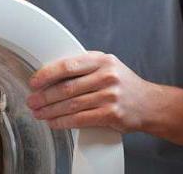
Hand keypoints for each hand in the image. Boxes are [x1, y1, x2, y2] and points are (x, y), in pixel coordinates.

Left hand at [26, 51, 155, 132]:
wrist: (149, 104)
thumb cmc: (124, 85)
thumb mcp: (107, 67)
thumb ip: (84, 67)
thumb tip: (51, 75)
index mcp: (102, 60)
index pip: (68, 65)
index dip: (47, 74)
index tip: (35, 82)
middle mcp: (106, 76)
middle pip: (67, 87)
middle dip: (45, 96)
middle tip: (32, 101)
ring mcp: (109, 95)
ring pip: (71, 105)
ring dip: (50, 111)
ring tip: (39, 113)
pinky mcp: (111, 114)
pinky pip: (80, 119)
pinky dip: (63, 122)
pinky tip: (54, 122)